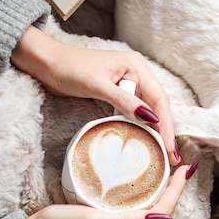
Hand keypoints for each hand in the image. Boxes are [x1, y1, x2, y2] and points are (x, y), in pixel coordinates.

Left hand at [11, 26, 181, 164]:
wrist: (46, 63)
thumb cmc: (69, 68)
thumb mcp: (98, 85)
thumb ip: (125, 101)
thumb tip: (150, 119)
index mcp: (137, 66)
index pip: (159, 99)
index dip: (166, 124)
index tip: (170, 146)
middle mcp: (138, 73)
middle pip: (158, 106)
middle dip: (165, 131)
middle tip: (172, 156)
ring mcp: (130, 84)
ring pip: (150, 110)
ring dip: (156, 131)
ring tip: (163, 152)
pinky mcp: (120, 93)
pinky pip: (137, 111)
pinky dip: (143, 126)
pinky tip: (147, 139)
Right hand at [26, 164, 195, 218]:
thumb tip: (164, 217)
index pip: (163, 213)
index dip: (176, 191)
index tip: (185, 169)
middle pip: (162, 218)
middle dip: (174, 194)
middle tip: (180, 170)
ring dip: (163, 201)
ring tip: (169, 179)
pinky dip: (149, 208)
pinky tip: (148, 195)